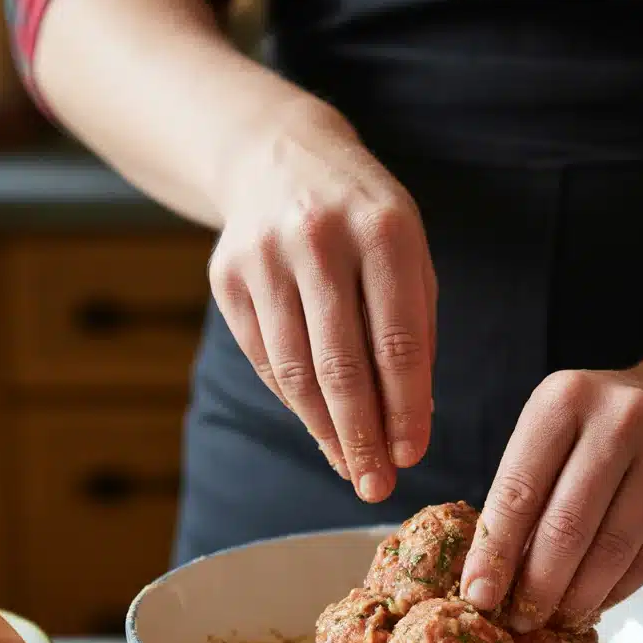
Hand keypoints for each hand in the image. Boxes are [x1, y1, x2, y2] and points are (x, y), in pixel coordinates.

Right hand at [208, 99, 436, 501]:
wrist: (279, 156)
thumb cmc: (364, 219)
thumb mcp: (408, 254)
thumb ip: (415, 331)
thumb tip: (410, 421)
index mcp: (383, 231)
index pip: (397, 341)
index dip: (405, 408)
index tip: (412, 456)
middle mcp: (319, 240)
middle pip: (340, 365)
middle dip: (361, 436)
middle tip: (376, 486)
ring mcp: (265, 258)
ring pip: (294, 370)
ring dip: (325, 430)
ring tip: (350, 467)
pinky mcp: (227, 277)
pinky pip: (264, 359)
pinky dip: (294, 400)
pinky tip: (319, 425)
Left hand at [460, 366, 642, 629]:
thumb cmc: (598, 430)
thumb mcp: (551, 436)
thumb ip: (523, 495)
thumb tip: (489, 582)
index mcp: (564, 398)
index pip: (519, 490)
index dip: (495, 552)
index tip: (479, 598)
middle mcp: (623, 416)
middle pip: (568, 526)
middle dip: (538, 586)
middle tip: (520, 620)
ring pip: (614, 549)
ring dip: (578, 597)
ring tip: (557, 616)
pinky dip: (620, 588)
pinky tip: (599, 599)